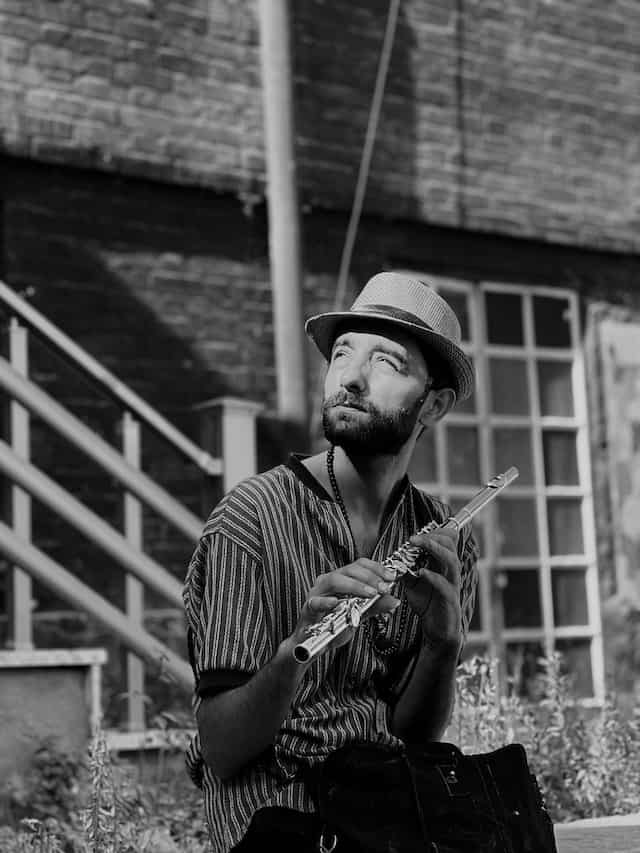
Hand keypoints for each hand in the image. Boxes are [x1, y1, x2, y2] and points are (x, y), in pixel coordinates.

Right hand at [294, 558, 400, 655]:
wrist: (313, 643)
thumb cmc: (334, 625)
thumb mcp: (359, 615)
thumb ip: (375, 606)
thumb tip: (395, 600)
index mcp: (341, 579)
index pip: (359, 565)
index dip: (376, 568)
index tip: (391, 577)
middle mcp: (328, 581)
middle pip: (349, 569)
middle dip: (370, 577)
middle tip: (384, 589)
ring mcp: (317, 593)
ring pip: (334, 580)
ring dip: (355, 586)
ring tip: (370, 594)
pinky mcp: (308, 608)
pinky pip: (315, 602)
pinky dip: (326, 601)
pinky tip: (337, 603)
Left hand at [403, 524, 462, 651]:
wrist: (438, 630)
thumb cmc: (428, 604)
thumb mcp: (413, 583)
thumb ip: (406, 569)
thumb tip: (394, 557)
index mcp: (444, 564)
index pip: (447, 539)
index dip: (434, 532)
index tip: (416, 533)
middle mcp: (451, 572)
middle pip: (450, 545)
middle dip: (432, 537)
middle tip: (413, 538)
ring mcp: (453, 585)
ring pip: (451, 561)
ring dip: (434, 549)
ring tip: (417, 545)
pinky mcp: (450, 600)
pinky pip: (445, 585)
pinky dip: (433, 577)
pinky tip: (421, 573)